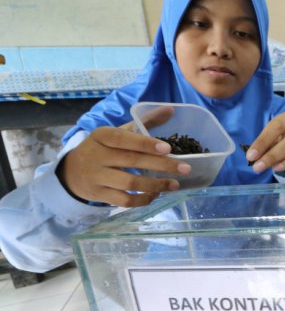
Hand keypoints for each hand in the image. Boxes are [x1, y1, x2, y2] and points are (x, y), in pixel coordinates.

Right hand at [60, 114, 191, 206]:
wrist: (72, 171)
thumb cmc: (104, 148)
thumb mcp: (119, 131)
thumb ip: (145, 121)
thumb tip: (171, 109)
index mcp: (102, 135)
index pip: (123, 139)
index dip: (146, 144)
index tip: (168, 148)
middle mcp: (97, 155)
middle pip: (132, 161)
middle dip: (161, 165)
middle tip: (185, 169)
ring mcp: (97, 177)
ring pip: (130, 183)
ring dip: (155, 185)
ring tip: (175, 184)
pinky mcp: (99, 195)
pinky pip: (124, 200)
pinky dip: (143, 199)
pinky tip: (156, 194)